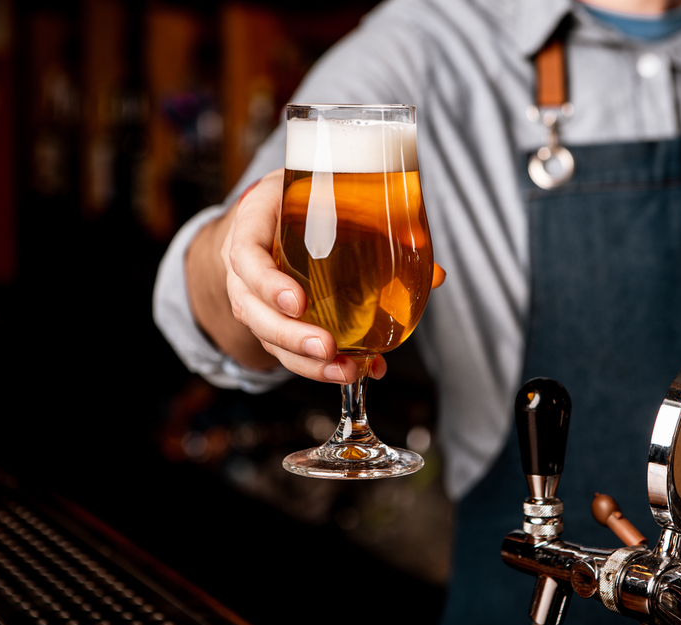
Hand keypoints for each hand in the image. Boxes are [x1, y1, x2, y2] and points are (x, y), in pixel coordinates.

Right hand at [187, 169, 382, 383]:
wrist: (271, 213)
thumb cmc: (301, 202)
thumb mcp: (328, 196)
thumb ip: (378, 224)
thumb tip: (435, 274)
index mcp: (252, 226)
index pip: (246, 255)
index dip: (268, 282)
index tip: (299, 301)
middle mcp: (245, 269)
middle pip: (253, 310)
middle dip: (289, 335)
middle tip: (326, 348)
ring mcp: (254, 299)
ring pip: (267, 338)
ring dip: (306, 362)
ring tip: (345, 371)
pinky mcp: (272, 322)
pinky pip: (287, 349)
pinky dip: (320, 366)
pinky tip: (353, 371)